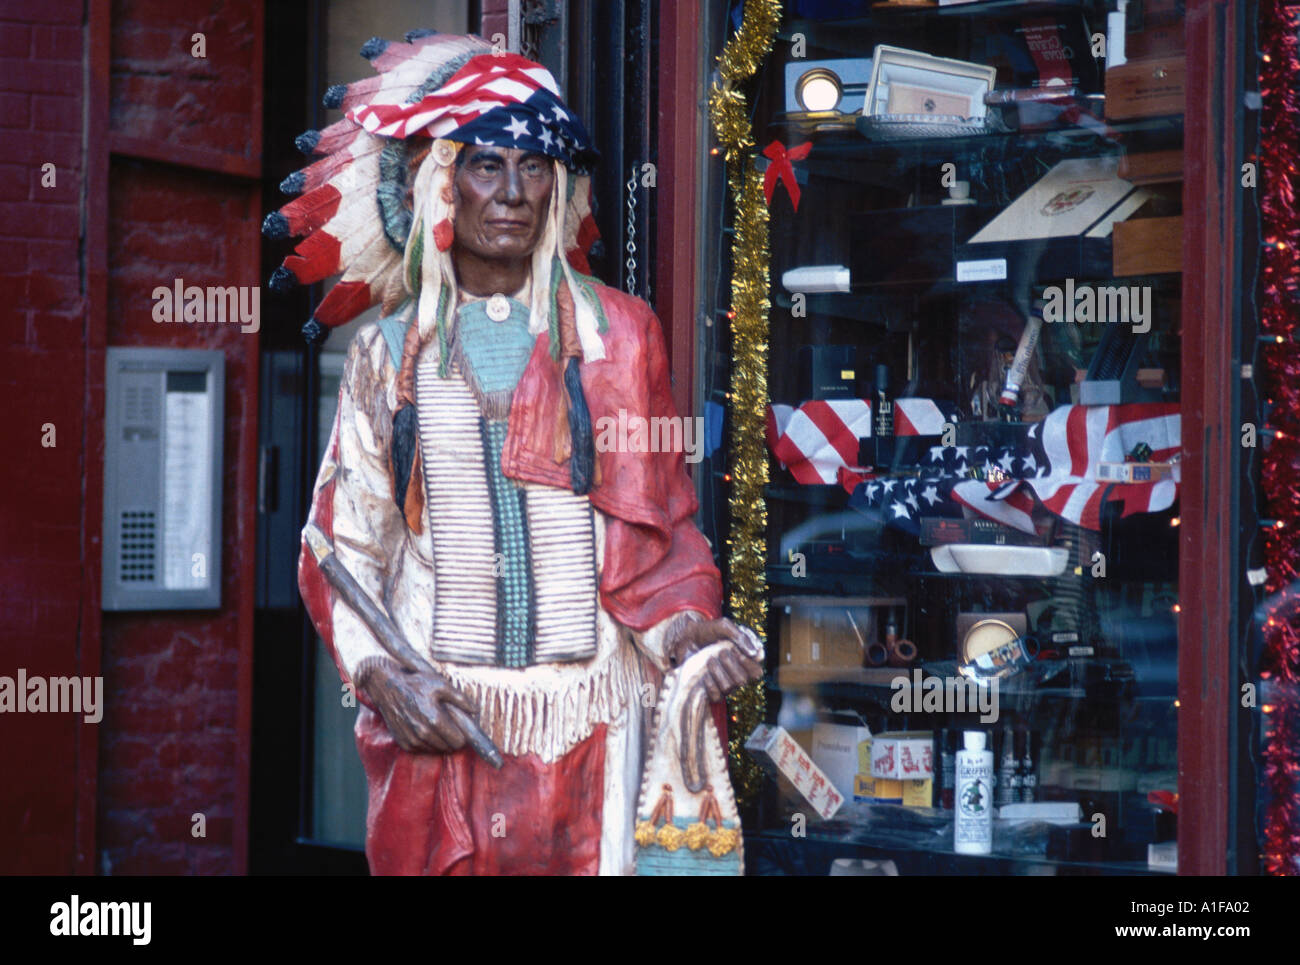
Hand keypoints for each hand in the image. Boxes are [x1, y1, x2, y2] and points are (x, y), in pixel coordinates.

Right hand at [356, 658, 478, 753]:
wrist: (387, 687)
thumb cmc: (415, 683)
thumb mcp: (441, 685)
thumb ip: (460, 699)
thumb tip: (475, 710)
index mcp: (435, 720)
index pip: (459, 741)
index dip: (462, 735)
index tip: (459, 727)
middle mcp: (423, 733)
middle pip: (449, 748)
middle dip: (452, 738)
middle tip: (447, 724)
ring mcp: (412, 740)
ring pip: (436, 750)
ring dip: (439, 741)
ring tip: (434, 724)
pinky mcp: (404, 743)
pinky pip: (422, 750)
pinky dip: (426, 743)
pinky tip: (423, 728)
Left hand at [667, 617, 763, 701]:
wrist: (685, 640)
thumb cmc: (707, 632)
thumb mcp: (724, 627)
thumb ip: (740, 637)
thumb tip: (754, 653)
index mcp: (745, 660)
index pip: (756, 671)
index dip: (748, 663)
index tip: (736, 651)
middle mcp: (737, 674)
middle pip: (743, 679)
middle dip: (730, 665)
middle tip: (720, 652)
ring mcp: (726, 684)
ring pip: (729, 686)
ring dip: (717, 671)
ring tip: (709, 659)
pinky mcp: (713, 692)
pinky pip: (716, 695)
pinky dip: (709, 683)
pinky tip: (704, 673)